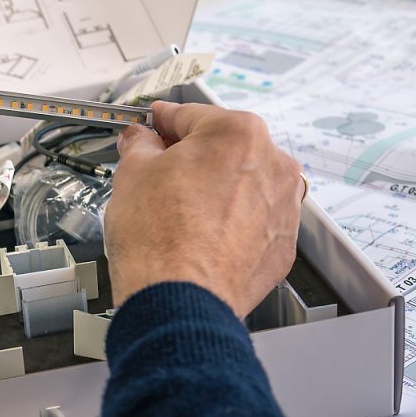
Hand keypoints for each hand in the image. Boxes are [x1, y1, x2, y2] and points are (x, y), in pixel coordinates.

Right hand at [104, 101, 301, 316]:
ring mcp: (283, 206)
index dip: (162, 121)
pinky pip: (253, 221)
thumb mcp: (132, 173)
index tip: (152, 126)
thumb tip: (141, 140)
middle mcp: (272, 164)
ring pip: (242, 185)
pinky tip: (200, 237)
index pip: (191, 115)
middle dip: (192, 158)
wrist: (180, 300)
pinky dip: (231, 224)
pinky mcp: (282, 244)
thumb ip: (140, 145)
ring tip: (179, 213)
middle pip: (224, 149)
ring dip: (215, 190)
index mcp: (237, 133)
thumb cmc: (159, 239)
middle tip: (159, 174)